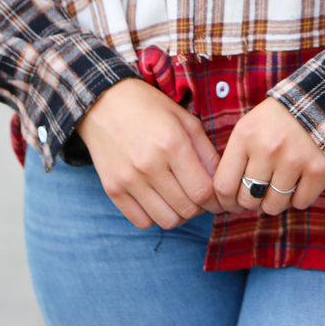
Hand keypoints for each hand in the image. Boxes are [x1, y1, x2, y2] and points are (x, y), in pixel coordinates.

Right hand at [76, 77, 220, 229]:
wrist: (103, 103)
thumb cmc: (149, 108)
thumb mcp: (184, 119)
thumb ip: (206, 151)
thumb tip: (221, 182)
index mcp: (172, 144)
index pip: (203, 192)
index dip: (216, 199)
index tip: (217, 197)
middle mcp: (149, 165)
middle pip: (187, 209)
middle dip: (200, 207)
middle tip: (198, 196)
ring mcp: (128, 179)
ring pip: (167, 221)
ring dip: (179, 214)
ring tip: (178, 198)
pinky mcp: (112, 189)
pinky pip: (142, 222)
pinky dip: (155, 216)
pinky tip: (157, 199)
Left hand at [213, 97, 324, 215]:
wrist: (319, 103)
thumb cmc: (276, 121)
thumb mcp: (248, 127)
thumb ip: (235, 159)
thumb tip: (227, 199)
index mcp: (245, 135)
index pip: (223, 186)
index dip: (226, 201)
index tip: (233, 202)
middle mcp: (268, 148)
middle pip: (248, 200)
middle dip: (252, 201)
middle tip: (259, 192)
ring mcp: (294, 160)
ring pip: (274, 206)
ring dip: (276, 201)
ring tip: (279, 184)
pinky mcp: (318, 169)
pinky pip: (300, 203)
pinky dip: (299, 198)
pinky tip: (299, 181)